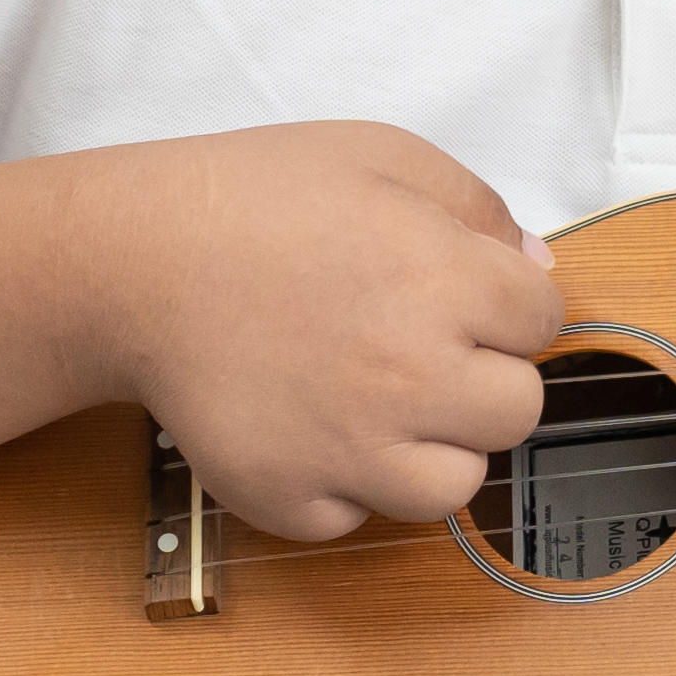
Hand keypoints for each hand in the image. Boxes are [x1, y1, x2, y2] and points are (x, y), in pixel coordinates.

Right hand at [108, 123, 559, 542]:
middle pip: (518, 411)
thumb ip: (476, 207)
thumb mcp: (381, 155)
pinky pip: (357, 520)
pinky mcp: (291, 498)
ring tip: (374, 399)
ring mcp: (350, 448)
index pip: (544, 320)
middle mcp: (410, 374)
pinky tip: (309, 427)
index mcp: (443, 280)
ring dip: (429, 447)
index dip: (508, 304)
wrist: (131, 261)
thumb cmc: (252, 198)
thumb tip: (535, 270)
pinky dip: (342, 487)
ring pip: (455, 486)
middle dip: (482, 378)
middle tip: (420, 349)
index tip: (463, 297)